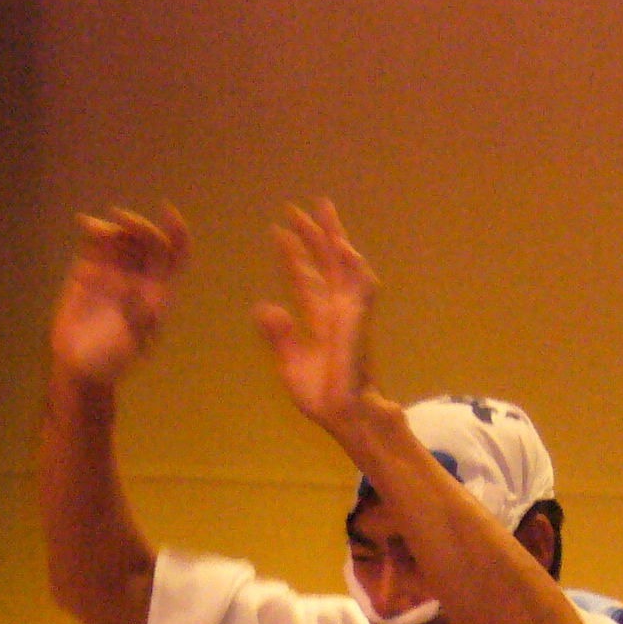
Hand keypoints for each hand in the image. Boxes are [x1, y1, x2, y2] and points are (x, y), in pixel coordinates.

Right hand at [50, 206, 188, 386]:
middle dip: (138, 226)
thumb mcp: (131, 345)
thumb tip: (131, 285)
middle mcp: (139, 275)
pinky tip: (85, 223)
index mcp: (158, 290)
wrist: (79, 366)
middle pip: (147, 239)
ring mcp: (114, 271)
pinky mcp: (90, 271)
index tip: (165, 209)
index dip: (176, 229)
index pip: (176, 252)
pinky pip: (95, 245)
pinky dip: (93, 230)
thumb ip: (136, 317)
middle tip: (120, 220)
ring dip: (114, 228)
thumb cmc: (110, 360)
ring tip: (96, 229)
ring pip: (122, 238)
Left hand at [254, 200, 380, 431]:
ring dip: (333, 238)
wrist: (342, 414)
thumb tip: (263, 308)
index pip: (305, 279)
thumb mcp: (289, 362)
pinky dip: (351, 263)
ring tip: (321, 211)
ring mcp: (350, 312)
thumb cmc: (320, 395)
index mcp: (319, 319)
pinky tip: (341, 244)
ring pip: (343, 264)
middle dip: (313, 236)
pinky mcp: (359, 319)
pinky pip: (359, 284)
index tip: (278, 233)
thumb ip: (279, 335)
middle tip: (297, 209)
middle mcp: (337, 309)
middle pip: (325, 263)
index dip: (293, 256)